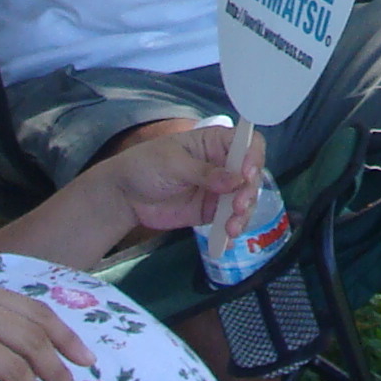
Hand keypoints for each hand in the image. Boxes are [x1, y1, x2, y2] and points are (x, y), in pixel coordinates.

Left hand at [93, 121, 268, 244]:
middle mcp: (224, 164)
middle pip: (252, 174)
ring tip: (232, 227)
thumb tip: (235, 181)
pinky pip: (231, 218)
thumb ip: (204, 172)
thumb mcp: (173, 163)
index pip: (248, 143)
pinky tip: (229, 238)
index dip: (254, 156)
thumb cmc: (147, 165)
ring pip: (246, 199)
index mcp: (216, 142)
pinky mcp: (213, 211)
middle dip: (249, 191)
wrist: (125, 197)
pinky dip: (233, 228)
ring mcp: (221, 189)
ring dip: (244, 214)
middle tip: (238, 206)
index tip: (247, 174)